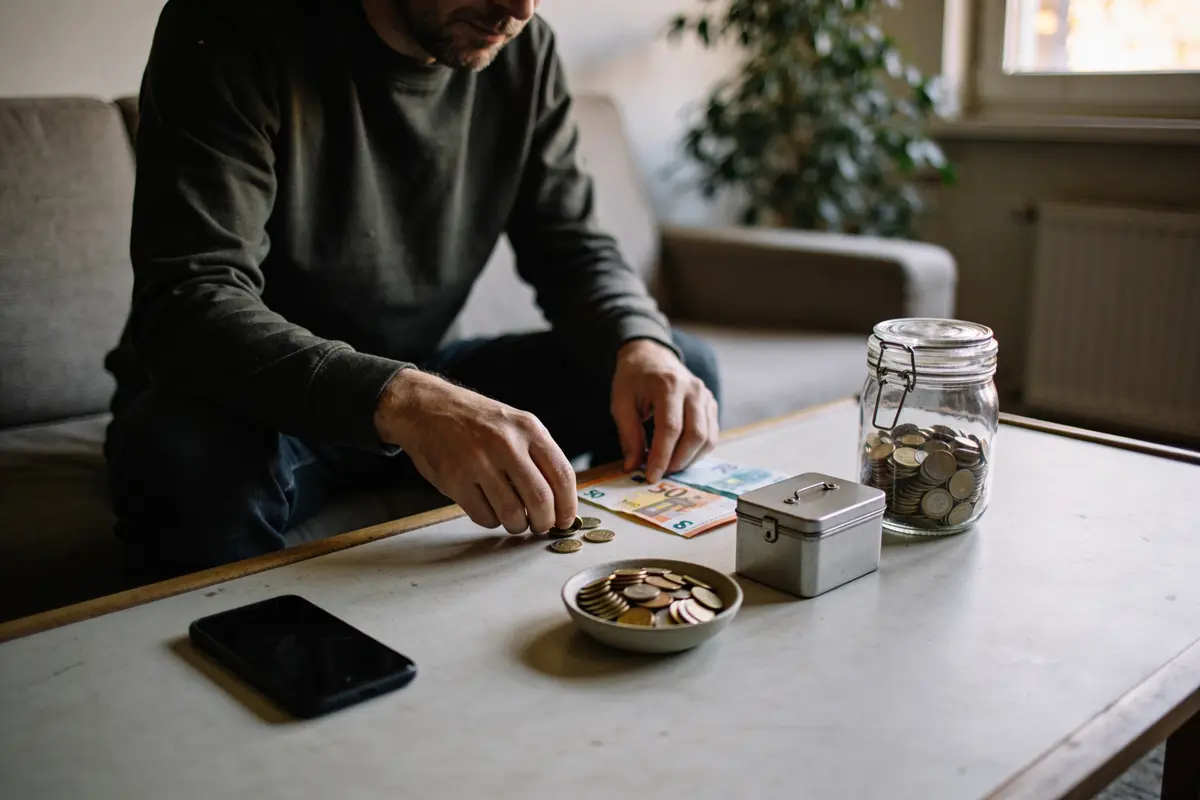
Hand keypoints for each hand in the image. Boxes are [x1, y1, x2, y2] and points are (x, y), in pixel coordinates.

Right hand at [374, 370, 577, 533]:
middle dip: (544, 522)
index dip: (568, 506)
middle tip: (540, 525)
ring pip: (513, 514)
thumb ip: (538, 456)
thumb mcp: (515, 424)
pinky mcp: (456, 480)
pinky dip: (491, 521)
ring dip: (518, 525)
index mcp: (528, 429)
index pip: (562, 474)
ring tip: (515, 520)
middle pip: (541, 500)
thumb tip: (560, 500)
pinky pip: (485, 517)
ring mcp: (479, 462)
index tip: (565, 520)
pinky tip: (488, 508)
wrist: (428, 408)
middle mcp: (506, 444)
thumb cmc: (476, 421)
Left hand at [610, 339, 718, 482]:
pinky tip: (679, 456)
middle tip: (660, 473)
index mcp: (668, 385)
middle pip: (695, 435)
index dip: (661, 456)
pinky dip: (697, 451)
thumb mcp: (621, 403)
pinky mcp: (710, 404)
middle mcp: (693, 389)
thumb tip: (633, 467)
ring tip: (668, 466)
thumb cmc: (633, 379)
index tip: (651, 476)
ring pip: (708, 438)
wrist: (651, 355)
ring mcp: (705, 396)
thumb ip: (628, 435)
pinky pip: (711, 434)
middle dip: (677, 461)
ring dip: (689, 459)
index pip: (670, 428)